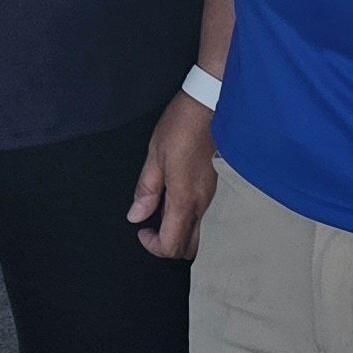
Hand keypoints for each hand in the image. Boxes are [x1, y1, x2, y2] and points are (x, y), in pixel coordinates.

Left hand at [129, 93, 215, 258]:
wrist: (212, 104)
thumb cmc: (182, 126)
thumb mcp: (155, 155)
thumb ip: (147, 190)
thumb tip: (136, 216)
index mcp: (184, 200)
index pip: (171, 245)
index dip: (152, 245)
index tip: (141, 229)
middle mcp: (203, 204)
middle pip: (190, 248)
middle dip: (169, 245)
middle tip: (151, 226)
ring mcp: (213, 197)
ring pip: (199, 233)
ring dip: (179, 232)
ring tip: (162, 210)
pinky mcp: (216, 187)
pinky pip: (204, 216)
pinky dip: (189, 219)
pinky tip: (175, 198)